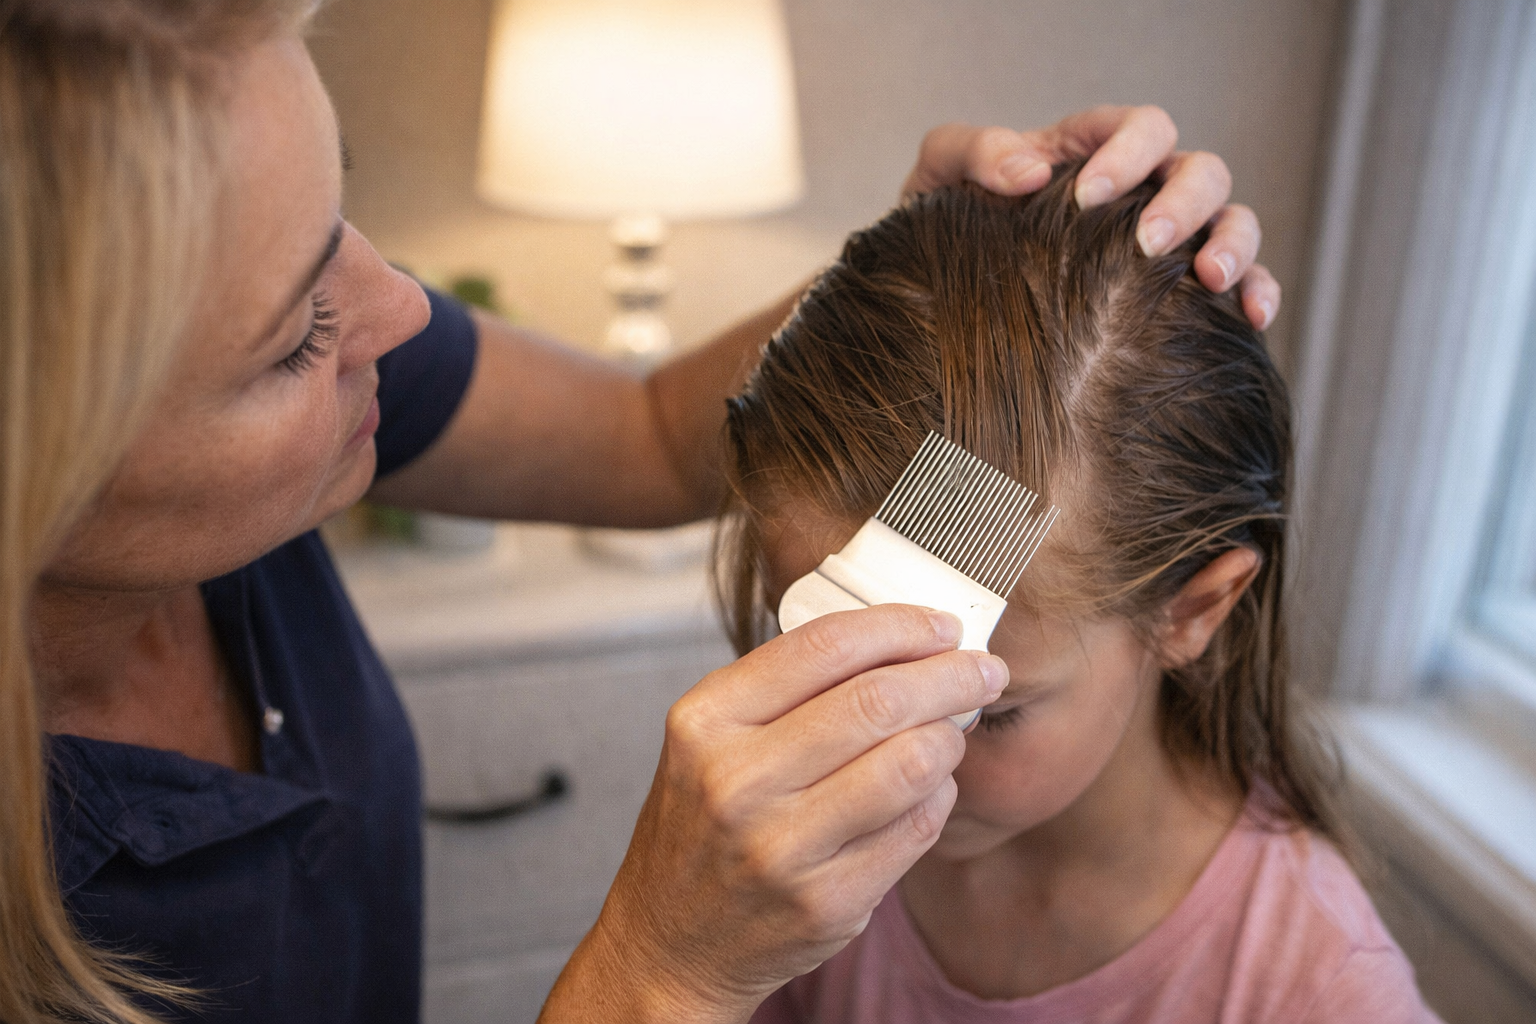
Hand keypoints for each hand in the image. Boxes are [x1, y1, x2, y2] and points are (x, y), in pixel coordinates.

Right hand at [539, 605, 1007, 1022]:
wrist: (669, 945)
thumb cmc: (702, 825)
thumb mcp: (710, 739)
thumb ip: (786, 689)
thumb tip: (902, 642)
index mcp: (706, 721)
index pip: (825, 645)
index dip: (900, 626)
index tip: (940, 625)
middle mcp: (738, 782)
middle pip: (879, 701)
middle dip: (950, 676)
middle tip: (983, 669)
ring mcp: (783, 849)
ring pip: (911, 764)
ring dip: (950, 737)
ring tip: (953, 730)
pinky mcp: (828, 903)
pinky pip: (917, 828)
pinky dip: (939, 796)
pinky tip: (931, 787)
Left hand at [901, 106, 1279, 331]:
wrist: (942, 293)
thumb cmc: (951, 223)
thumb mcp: (941, 174)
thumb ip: (975, 152)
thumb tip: (1027, 173)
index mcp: (1095, 152)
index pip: (1139, 127)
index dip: (1127, 152)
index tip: (1088, 197)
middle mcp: (1145, 190)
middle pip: (1199, 170)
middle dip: (1182, 203)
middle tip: (1147, 244)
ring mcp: (1170, 241)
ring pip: (1233, 219)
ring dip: (1232, 243)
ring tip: (1210, 279)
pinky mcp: (1182, 292)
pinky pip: (1244, 282)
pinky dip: (1258, 292)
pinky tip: (1251, 317)